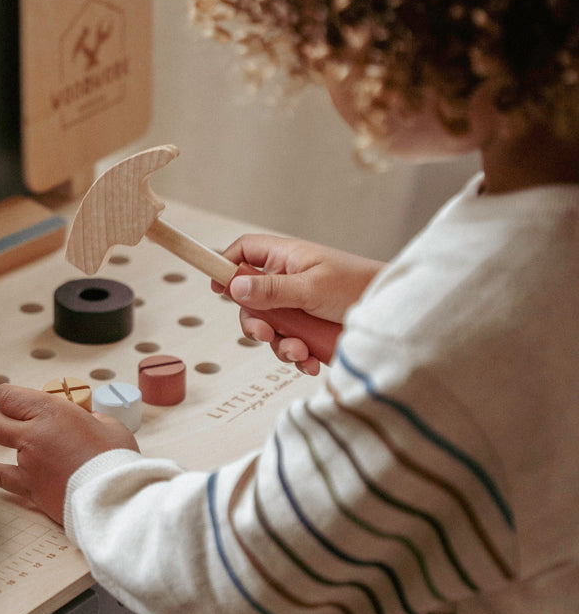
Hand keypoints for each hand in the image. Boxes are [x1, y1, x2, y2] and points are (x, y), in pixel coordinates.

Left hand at [0, 384, 138, 524]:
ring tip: (2, 434)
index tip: (19, 401)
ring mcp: (27, 461)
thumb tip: (85, 420)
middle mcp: (33, 434)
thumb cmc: (115, 462)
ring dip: (2, 435)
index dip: (11, 398)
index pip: (9, 395)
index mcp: (52, 412)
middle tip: (16, 418)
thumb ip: (91, 418)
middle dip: (3, 414)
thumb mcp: (109, 425)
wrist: (113, 500)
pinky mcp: (29, 487)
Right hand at [213, 234, 381, 375]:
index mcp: (287, 258)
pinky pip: (290, 345)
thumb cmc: (359, 286)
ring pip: (269, 328)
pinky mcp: (310, 330)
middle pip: (250, 299)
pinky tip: (311, 361)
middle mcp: (288, 281)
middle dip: (254, 322)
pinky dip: (297, 357)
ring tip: (300, 351)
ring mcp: (298, 307)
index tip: (217, 287)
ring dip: (279, 344)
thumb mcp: (311, 287)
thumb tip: (234, 286)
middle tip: (264, 334)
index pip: (245, 251)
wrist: (395, 315)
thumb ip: (272, 289)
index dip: (227, 265)